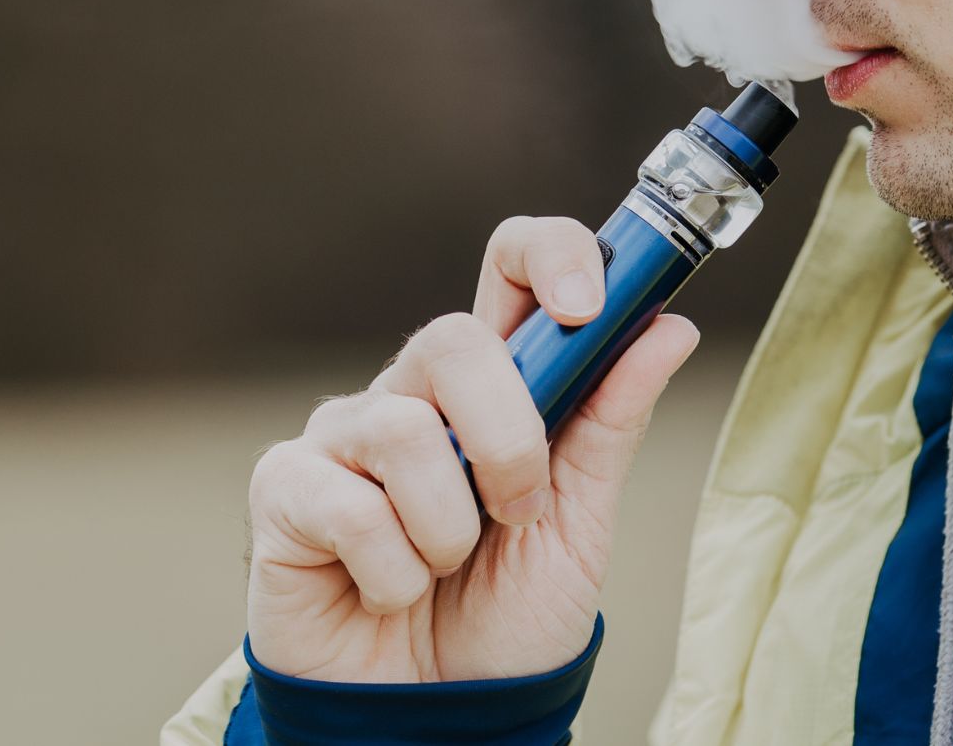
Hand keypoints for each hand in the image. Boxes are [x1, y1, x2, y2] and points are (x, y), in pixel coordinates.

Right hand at [245, 215, 700, 681]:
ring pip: (404, 429)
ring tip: (443, 571)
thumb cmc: (504, 623)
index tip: (587, 304)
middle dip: (509, 437)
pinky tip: (386, 592)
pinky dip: (391, 571)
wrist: (440, 723)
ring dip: (449, 529)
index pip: (510, 266)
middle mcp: (413, 394)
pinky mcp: (284, 488)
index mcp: (493, 387)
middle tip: (519, 511)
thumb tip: (667, 327)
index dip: (551, 254)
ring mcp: (343, 436)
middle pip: (453, 337)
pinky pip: (348, 503)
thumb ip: (610, 423)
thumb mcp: (580, 526)